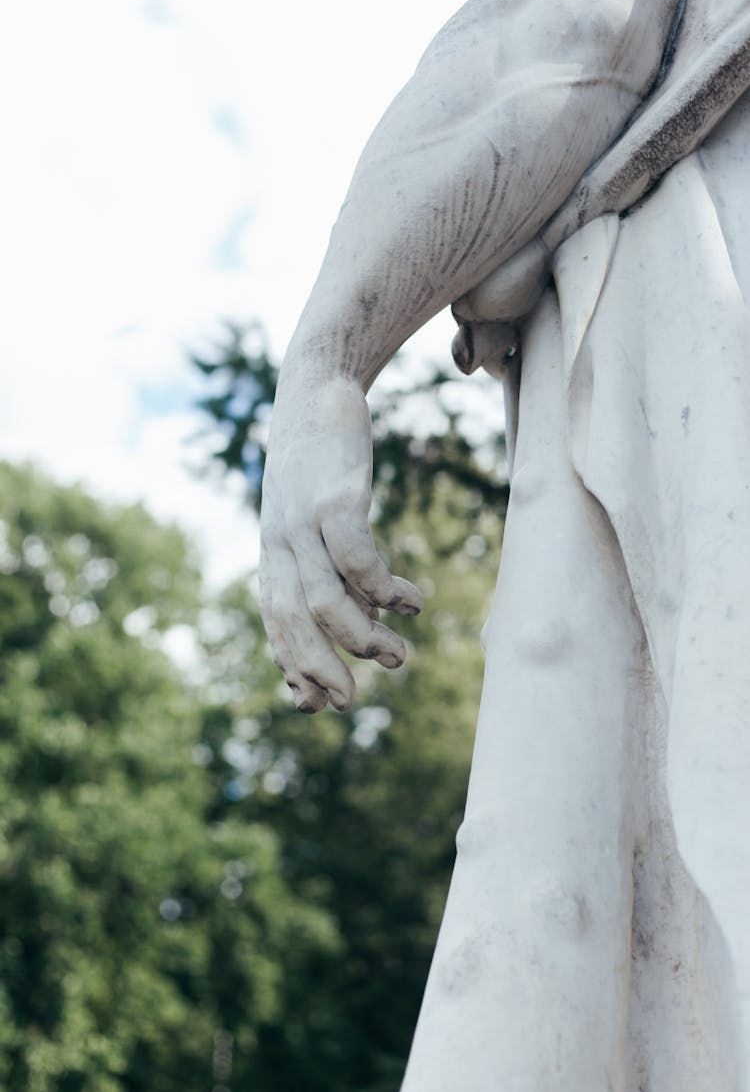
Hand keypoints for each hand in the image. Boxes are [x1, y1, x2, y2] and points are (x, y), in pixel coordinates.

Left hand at [259, 376, 422, 712]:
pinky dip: (386, 590)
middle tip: (350, 702)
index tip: (316, 703)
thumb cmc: (317, 462)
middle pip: (293, 623)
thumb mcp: (306, 515)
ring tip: (400, 655)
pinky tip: (411, 602)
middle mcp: (280, 544)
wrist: (314, 388)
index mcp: (274, 553)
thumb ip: (318, 562)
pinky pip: (358, 560)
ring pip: (327, 601)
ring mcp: (303, 523)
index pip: (275, 623)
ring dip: (364, 637)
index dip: (293, 666)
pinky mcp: (334, 500)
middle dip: (319, 669)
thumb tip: (349, 614)